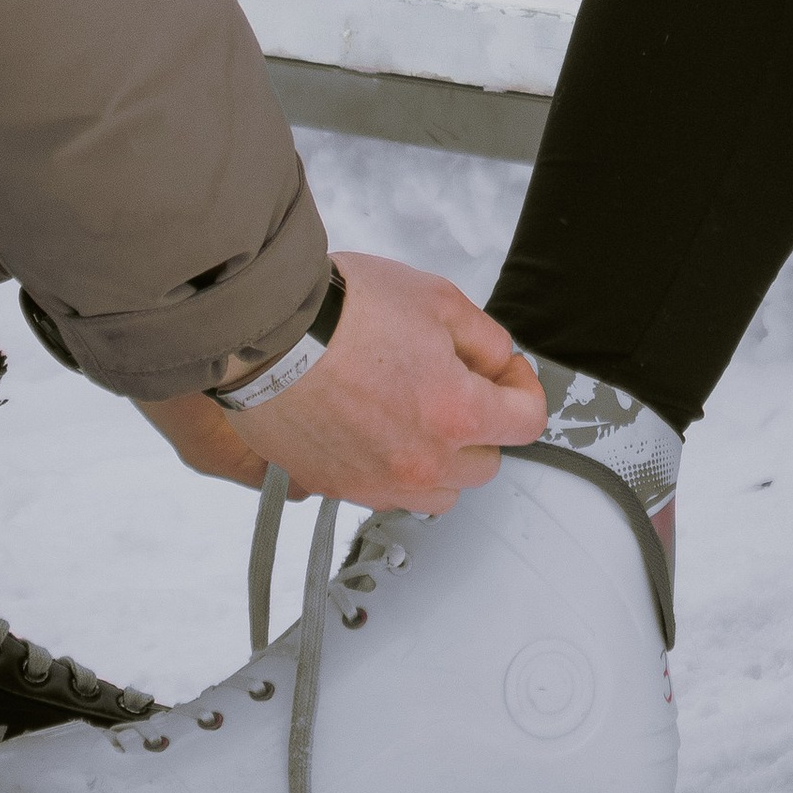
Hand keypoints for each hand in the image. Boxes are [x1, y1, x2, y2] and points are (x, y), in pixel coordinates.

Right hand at [138, 254, 547, 514]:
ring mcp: (376, 483)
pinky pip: (385, 493)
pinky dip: (393, 468)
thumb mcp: (437, 299)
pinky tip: (373, 426)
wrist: (264, 333)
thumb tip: (498, 365)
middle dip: (483, 424)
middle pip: (485, 464)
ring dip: (442, 459)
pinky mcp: (336, 489)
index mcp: (456, 414)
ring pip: (439, 493)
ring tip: (417, 413)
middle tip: (457, 382)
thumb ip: (485, 339)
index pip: (527, 423)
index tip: (505, 369)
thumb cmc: (346, 310)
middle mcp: (422, 463)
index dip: (524, 388)